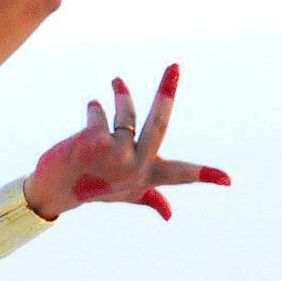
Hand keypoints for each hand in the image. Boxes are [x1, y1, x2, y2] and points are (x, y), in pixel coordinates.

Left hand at [22, 63, 232, 220]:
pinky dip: (95, 108)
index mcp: (145, 176)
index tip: (228, 180)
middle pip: (159, 124)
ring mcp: (116, 153)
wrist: (54, 189)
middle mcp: (134, 167)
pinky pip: (100, 112)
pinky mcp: (95, 140)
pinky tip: (91, 110)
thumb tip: (169, 214)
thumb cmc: (92, 188)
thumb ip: (149, 199)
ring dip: (121, 95)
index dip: (205, 175)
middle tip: (174, 66)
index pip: (181, 176)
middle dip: (167, 93)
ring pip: (125, 113)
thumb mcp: (123, 193)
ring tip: (117, 83)